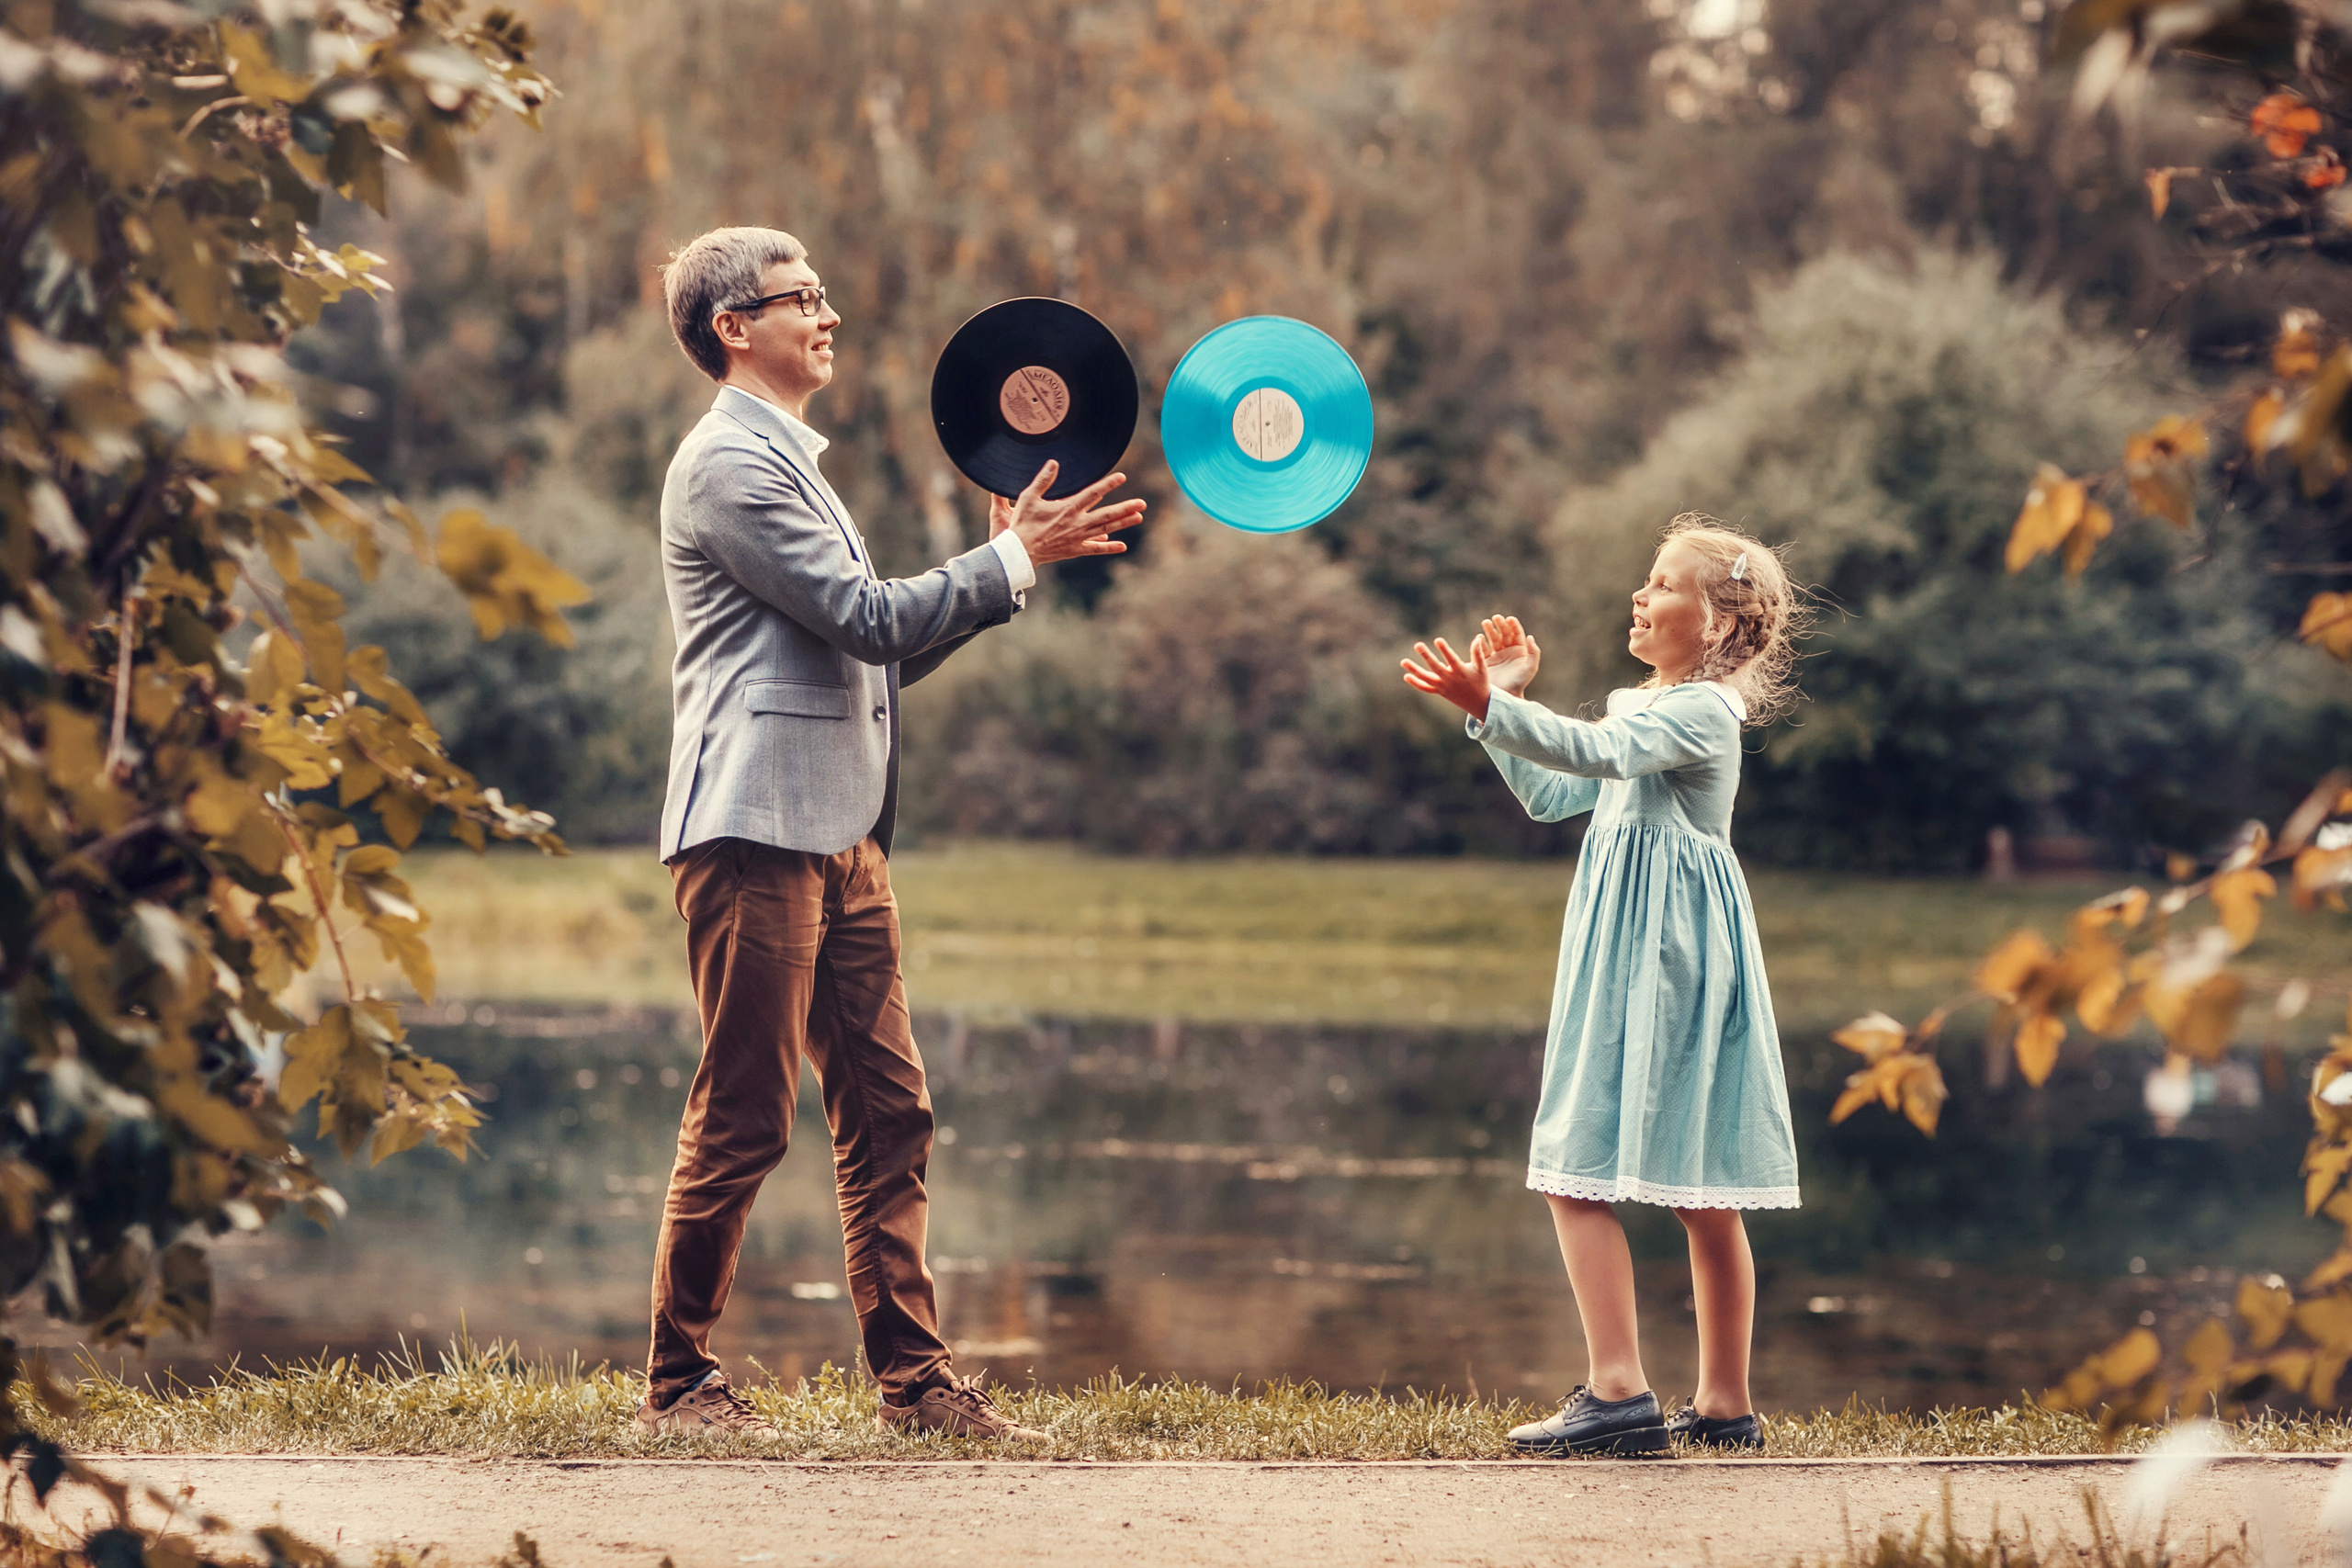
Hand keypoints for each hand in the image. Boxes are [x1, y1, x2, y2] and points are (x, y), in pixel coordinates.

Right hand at [1003, 460, 1146, 565]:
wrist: (1020, 551)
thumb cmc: (1023, 523)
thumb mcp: (1029, 497)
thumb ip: (1043, 480)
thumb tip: (1053, 462)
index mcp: (1068, 508)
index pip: (1093, 493)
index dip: (1108, 484)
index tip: (1122, 477)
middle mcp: (1077, 523)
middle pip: (1107, 514)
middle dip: (1125, 508)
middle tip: (1142, 503)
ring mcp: (1078, 538)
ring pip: (1106, 529)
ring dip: (1123, 523)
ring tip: (1139, 517)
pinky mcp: (1075, 550)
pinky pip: (1096, 549)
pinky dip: (1109, 547)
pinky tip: (1123, 546)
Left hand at [1400, 636, 1490, 722]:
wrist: (1478, 704)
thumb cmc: (1480, 682)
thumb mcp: (1481, 668)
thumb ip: (1478, 653)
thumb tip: (1477, 638)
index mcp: (1461, 672)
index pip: (1451, 659)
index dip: (1445, 650)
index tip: (1437, 640)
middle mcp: (1450, 680)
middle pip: (1435, 667)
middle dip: (1426, 656)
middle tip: (1418, 645)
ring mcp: (1443, 687)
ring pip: (1426, 678)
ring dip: (1414, 670)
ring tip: (1403, 661)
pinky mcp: (1440, 692)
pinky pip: (1426, 688)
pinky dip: (1416, 683)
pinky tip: (1406, 676)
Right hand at [1478, 615, 1540, 695]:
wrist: (1504, 696)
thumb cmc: (1519, 683)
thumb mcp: (1530, 668)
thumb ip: (1533, 652)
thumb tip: (1530, 637)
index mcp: (1520, 652)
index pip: (1517, 634)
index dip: (1513, 625)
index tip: (1509, 619)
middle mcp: (1508, 652)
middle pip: (1504, 634)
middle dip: (1500, 625)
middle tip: (1495, 618)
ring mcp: (1497, 656)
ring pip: (1493, 639)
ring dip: (1490, 630)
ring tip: (1485, 622)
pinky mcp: (1486, 662)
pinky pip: (1483, 649)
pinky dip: (1481, 642)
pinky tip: (1479, 638)